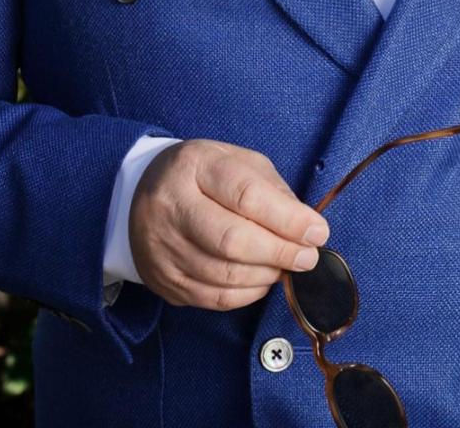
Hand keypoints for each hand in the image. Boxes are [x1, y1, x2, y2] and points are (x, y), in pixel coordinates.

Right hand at [128, 138, 330, 309]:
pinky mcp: (163, 279)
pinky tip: (261, 279)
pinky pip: (213, 298)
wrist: (141, 194)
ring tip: (286, 266)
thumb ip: (271, 190)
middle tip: (308, 257)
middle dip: (280, 252)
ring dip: (266, 275)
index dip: (287, 219)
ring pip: (224, 274)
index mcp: (194, 166)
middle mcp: (172, 205)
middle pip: (232, 241)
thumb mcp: (237, 161)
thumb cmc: (203, 175)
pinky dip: (247, 293)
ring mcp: (163, 246)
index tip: (317, 231)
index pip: (245, 195)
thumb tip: (305, 227)